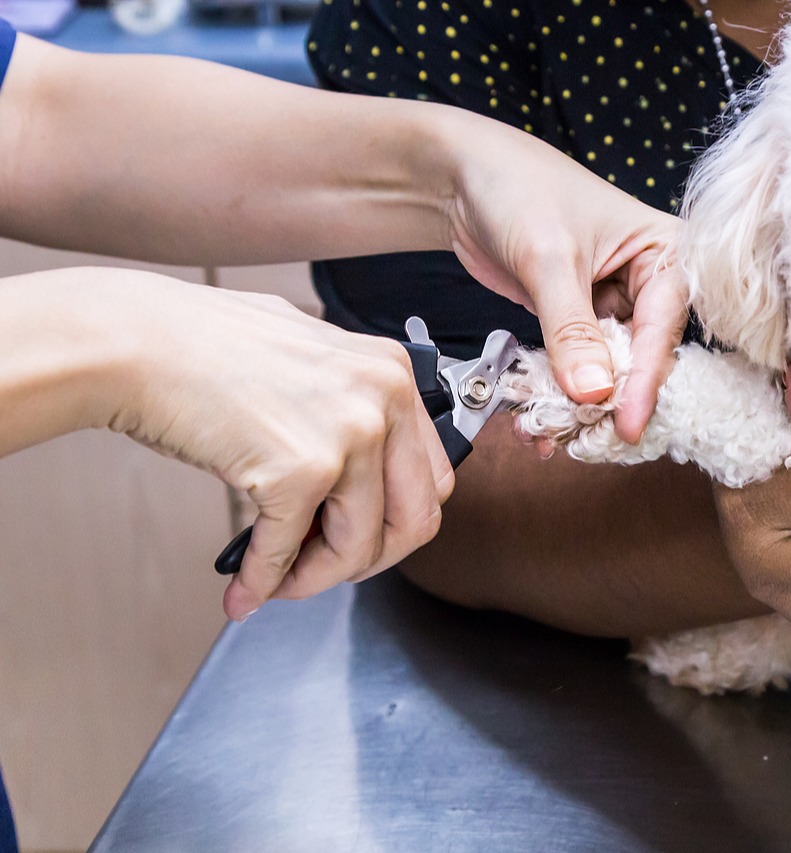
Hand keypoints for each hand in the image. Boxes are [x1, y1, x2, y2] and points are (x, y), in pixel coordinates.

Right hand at [99, 273, 453, 620]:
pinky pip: (288, 552)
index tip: (361, 535)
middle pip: (414, 518)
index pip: (433, 476)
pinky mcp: (300, 470)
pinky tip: (244, 589)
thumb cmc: (205, 346)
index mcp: (393, 374)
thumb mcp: (311, 360)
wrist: (137, 342)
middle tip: (325, 567)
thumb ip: (350, 407)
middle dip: (369, 558)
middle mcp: (384, 401)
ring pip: (360, 546)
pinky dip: (264, 582)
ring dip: (317, 577)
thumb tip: (361, 477)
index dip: (396, 521)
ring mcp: (348, 435)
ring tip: (280, 581)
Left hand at [441, 112, 687, 442]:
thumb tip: (595, 393)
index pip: (664, 328)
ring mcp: (614, 304)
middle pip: (643, 358)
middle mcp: (649, 282)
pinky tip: (535, 419)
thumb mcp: (548, 259)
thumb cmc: (517, 189)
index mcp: (666, 251)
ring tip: (547, 433)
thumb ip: (572, 329)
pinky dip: (558, 394)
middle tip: (585, 439)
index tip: (628, 426)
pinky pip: (578, 368)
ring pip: (609, 371)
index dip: (644, 381)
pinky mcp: (580, 320)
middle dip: (610, 400)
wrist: (461, 174)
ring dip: (579, 406)